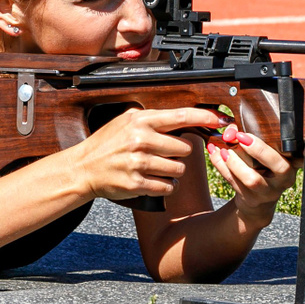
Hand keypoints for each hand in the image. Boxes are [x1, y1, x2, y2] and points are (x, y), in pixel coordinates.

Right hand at [76, 106, 226, 200]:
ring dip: (174, 172)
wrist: (83, 168)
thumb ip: (155, 119)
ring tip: (157, 168)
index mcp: (141, 120)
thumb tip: (188, 119)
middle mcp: (141, 139)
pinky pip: (167, 187)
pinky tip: (153, 180)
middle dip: (179, 154)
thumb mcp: (128, 122)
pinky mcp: (137, 183)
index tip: (221, 120)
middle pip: (185, 148)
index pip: (181, 116)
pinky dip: (165, 186)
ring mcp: (138, 162)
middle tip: (164, 154)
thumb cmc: (108, 144)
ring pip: (179, 169)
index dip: (205, 118)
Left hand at [206, 125, 299, 215]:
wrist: (259, 199)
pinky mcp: (251, 199)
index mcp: (290, 165)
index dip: (268, 146)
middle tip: (239, 137)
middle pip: (276, 166)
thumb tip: (231, 131)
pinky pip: (234, 182)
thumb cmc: (262, 167)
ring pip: (252, 179)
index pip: (288, 155)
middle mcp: (283, 180)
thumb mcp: (264, 154)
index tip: (248, 135)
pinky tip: (215, 154)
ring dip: (235, 162)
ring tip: (223, 149)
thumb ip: (251, 138)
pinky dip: (221, 167)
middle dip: (258, 150)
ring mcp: (267, 192)